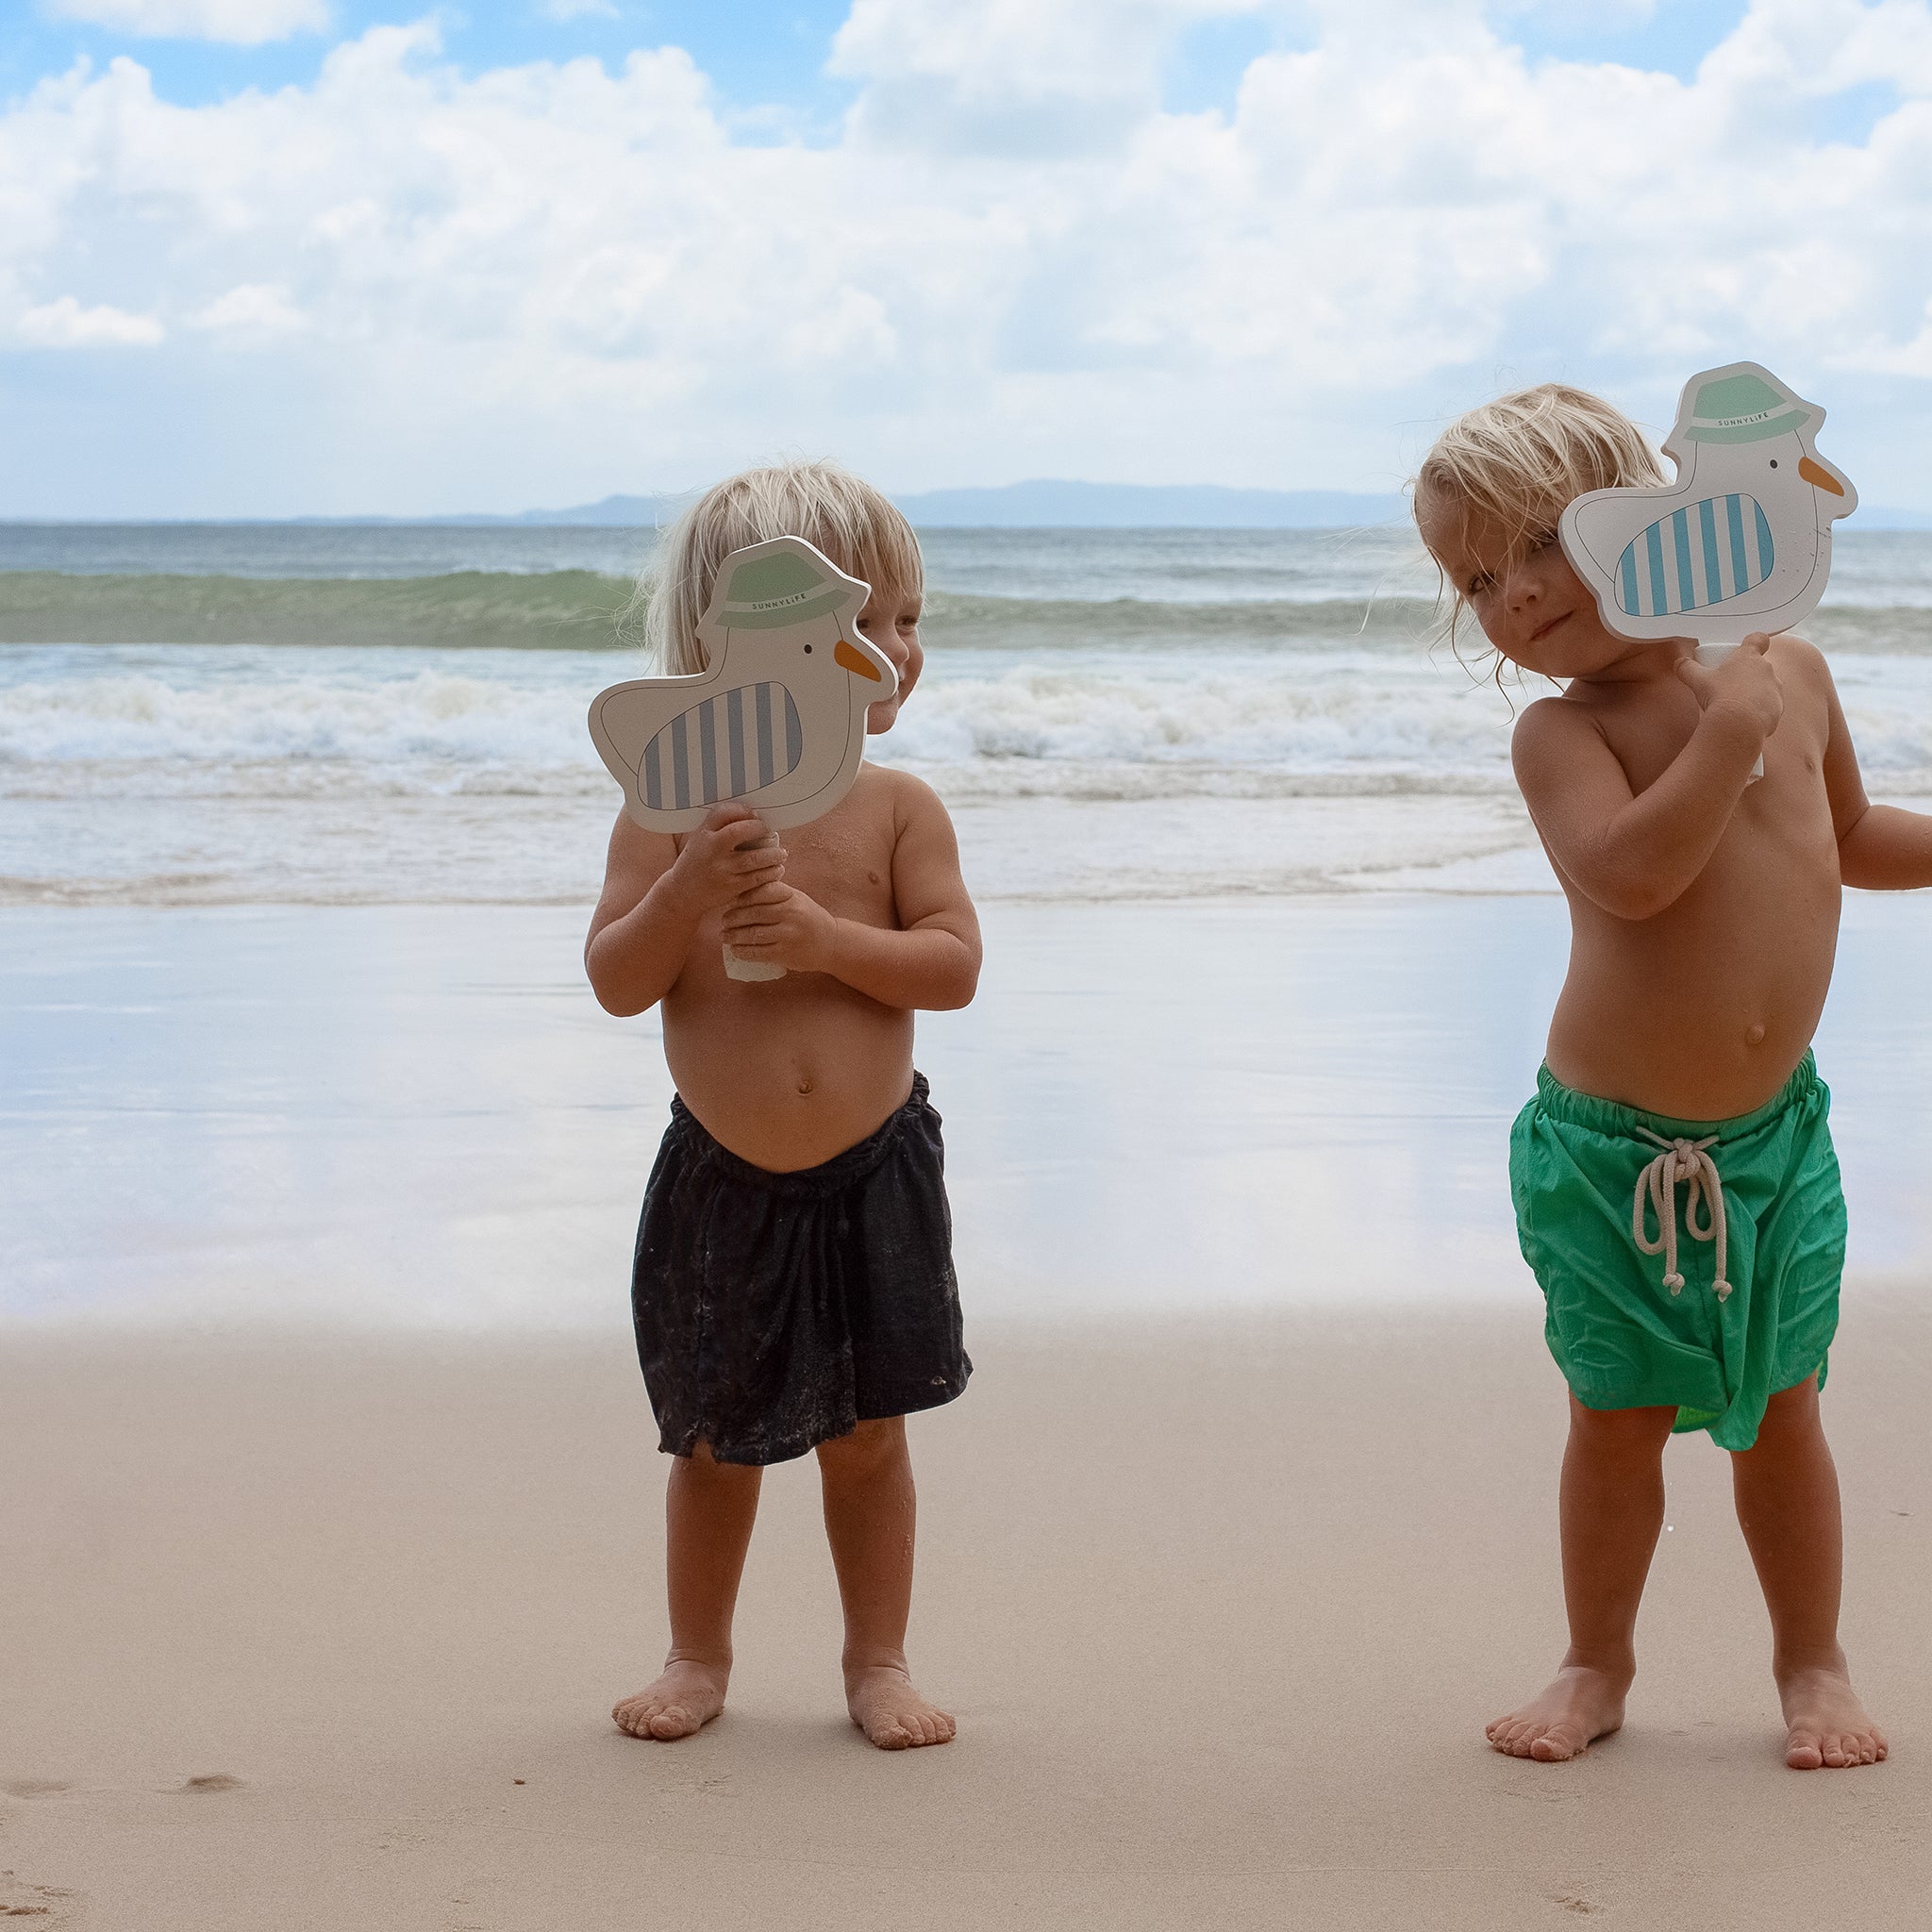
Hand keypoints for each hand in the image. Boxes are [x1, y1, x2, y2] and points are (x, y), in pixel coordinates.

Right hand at [667, 803, 784, 915]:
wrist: (684, 893)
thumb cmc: (697, 861)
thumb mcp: (700, 840)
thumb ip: (719, 826)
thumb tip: (751, 812)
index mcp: (703, 834)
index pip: (723, 813)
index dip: (743, 810)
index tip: (755, 814)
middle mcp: (711, 850)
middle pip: (740, 832)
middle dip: (760, 829)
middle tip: (770, 832)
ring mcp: (722, 870)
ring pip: (754, 858)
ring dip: (773, 854)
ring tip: (781, 853)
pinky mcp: (731, 888)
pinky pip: (757, 878)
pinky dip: (771, 873)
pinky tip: (777, 869)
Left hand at [719, 881, 838, 973]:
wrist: (831, 943)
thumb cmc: (808, 918)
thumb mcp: (796, 899)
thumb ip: (773, 894)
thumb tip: (738, 894)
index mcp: (791, 896)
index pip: (762, 891)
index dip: (743, 896)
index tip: (732, 902)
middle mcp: (791, 913)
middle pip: (754, 913)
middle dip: (733, 917)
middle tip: (724, 921)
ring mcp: (789, 935)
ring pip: (753, 934)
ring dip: (734, 936)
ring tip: (725, 936)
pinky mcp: (786, 954)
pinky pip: (758, 953)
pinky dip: (743, 952)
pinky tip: (735, 950)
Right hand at [1675, 632, 1782, 743]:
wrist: (1738, 725)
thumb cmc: (1720, 697)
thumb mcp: (1698, 680)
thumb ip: (1687, 669)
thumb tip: (1679, 663)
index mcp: (1749, 657)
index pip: (1759, 639)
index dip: (1754, 641)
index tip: (1746, 648)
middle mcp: (1767, 669)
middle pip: (1760, 666)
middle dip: (1747, 674)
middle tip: (1730, 685)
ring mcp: (1775, 689)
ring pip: (1766, 687)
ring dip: (1754, 693)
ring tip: (1736, 706)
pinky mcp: (1779, 708)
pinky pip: (1769, 706)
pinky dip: (1758, 711)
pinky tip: (1744, 719)